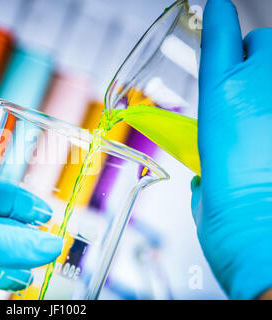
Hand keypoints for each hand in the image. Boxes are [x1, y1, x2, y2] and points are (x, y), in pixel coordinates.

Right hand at [191, 0, 271, 298]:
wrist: (266, 242)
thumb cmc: (230, 218)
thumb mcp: (203, 181)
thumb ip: (208, 162)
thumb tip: (211, 171)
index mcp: (221, 101)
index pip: (220, 38)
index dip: (217, 18)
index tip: (216, 7)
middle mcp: (260, 91)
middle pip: (265, 44)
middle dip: (255, 56)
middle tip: (249, 82)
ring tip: (265, 111)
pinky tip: (270, 132)